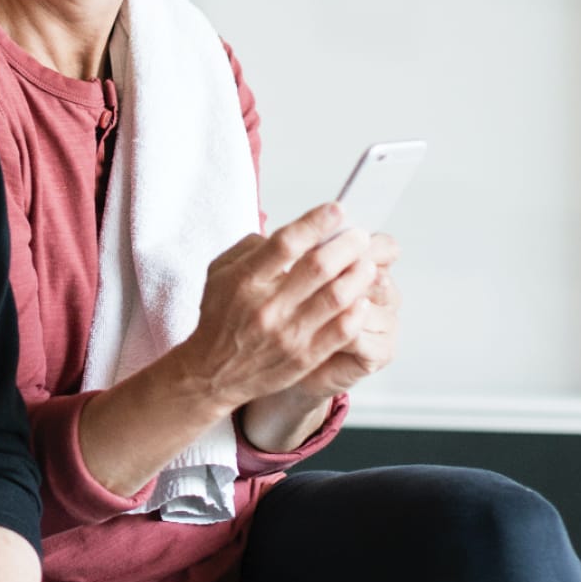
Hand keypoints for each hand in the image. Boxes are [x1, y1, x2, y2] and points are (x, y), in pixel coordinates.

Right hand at [179, 203, 378, 412]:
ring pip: (336, 298)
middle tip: (359, 235)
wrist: (213, 371)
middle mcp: (266, 306)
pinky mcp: (304, 357)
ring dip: (358, 276)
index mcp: (244, 280)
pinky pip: (341, 332)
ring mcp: (287, 334)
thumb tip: (288, 232)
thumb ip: (250, 247)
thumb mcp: (219, 272)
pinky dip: (357, 312)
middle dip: (347, 246)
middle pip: (318, 268)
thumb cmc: (220, 317)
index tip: (337, 210)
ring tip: (367, 263)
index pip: (285, 244)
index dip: (315, 223)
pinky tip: (363, 299)